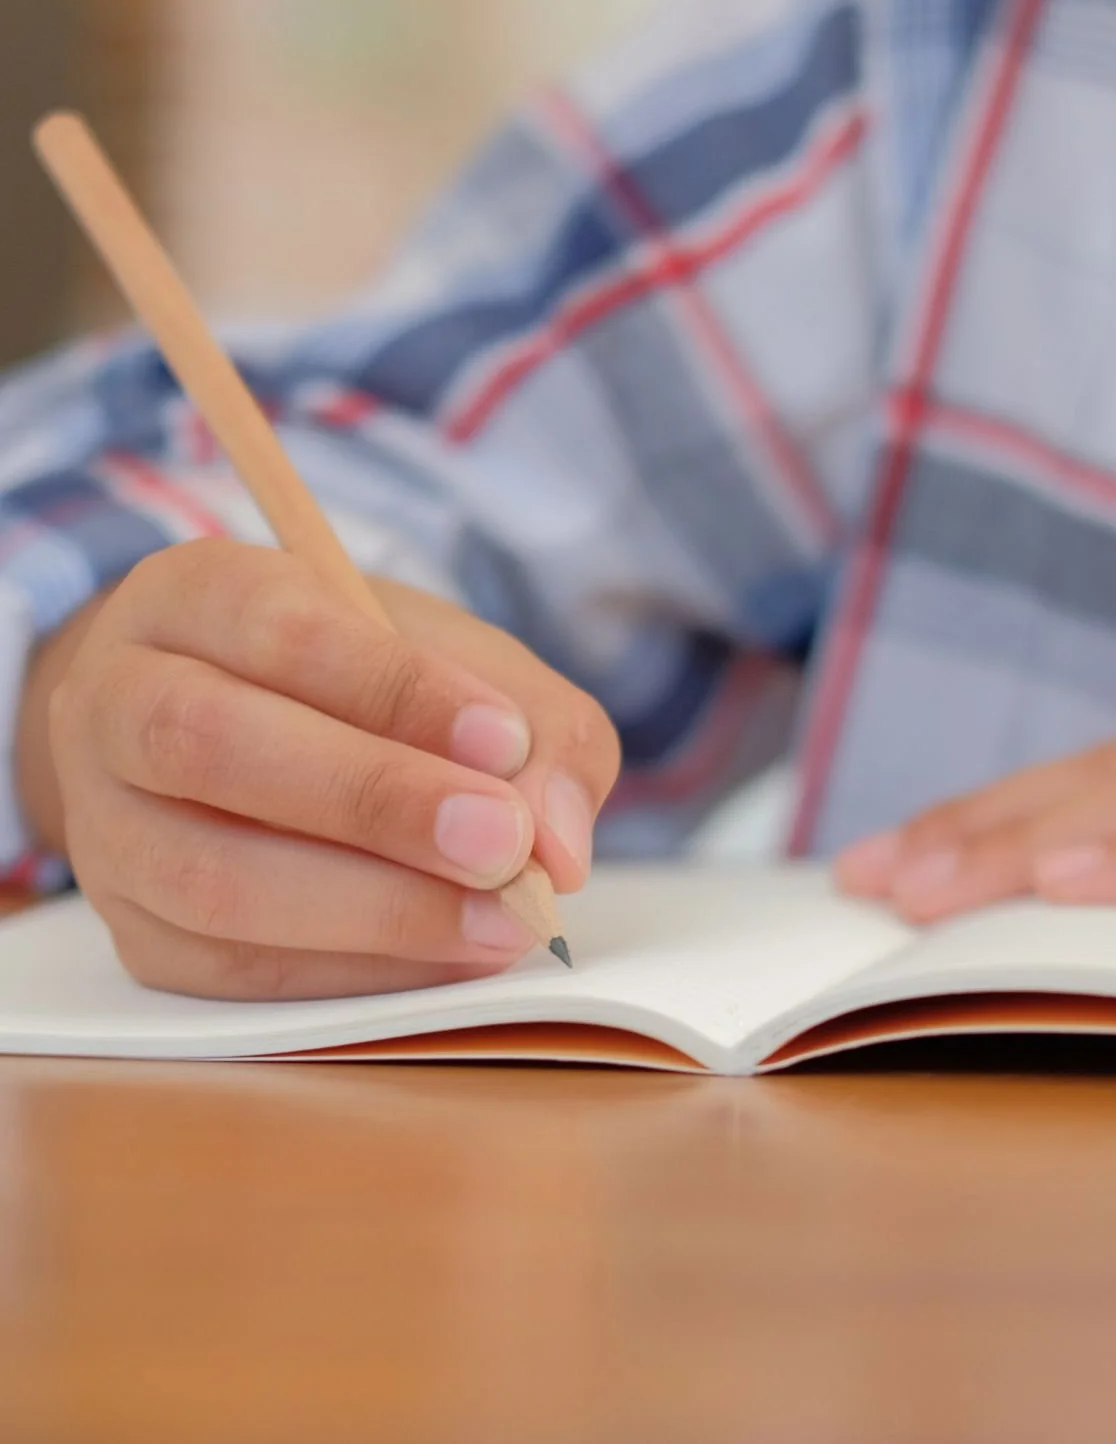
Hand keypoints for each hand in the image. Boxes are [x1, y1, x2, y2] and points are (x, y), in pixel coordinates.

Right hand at [25, 540, 620, 999]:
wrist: (250, 732)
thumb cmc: (367, 685)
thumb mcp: (461, 661)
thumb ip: (537, 728)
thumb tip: (559, 847)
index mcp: (194, 595)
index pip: (277, 627)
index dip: (392, 687)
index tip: (504, 739)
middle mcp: (117, 701)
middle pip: (211, 746)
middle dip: (374, 801)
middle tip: (504, 843)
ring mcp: (106, 826)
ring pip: (209, 878)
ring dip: (373, 910)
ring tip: (501, 919)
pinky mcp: (137, 933)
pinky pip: (230, 971)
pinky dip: (356, 971)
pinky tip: (449, 957)